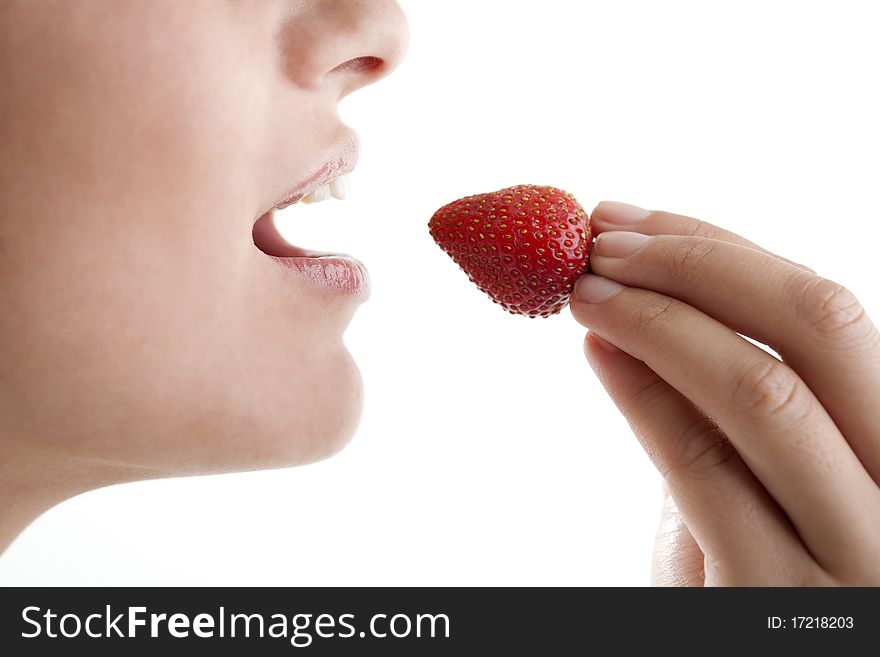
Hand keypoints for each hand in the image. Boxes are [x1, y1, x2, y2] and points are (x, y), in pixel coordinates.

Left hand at [570, 202, 879, 585]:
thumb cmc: (758, 569)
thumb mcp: (768, 477)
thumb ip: (734, 400)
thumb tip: (645, 299)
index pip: (824, 311)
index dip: (719, 248)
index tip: (630, 218)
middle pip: (814, 326)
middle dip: (694, 265)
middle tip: (598, 241)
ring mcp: (853, 553)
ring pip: (760, 393)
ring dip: (655, 321)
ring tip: (581, 290)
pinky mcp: (776, 600)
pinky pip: (704, 471)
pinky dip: (645, 398)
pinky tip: (598, 354)